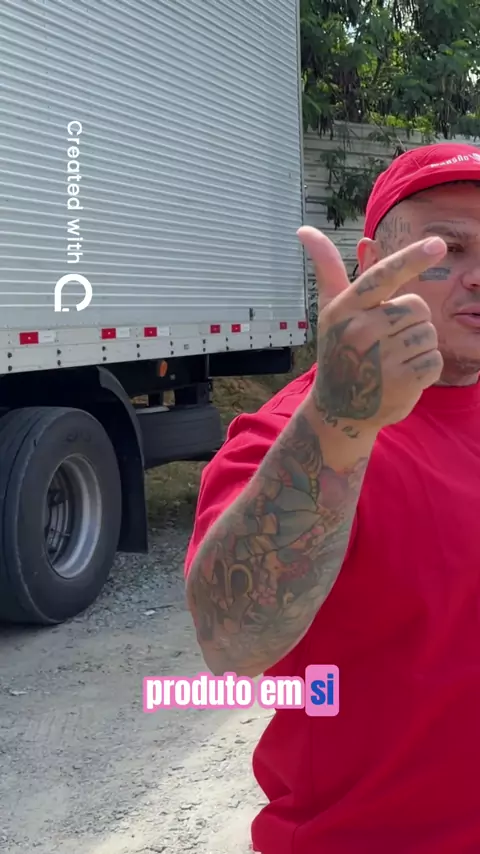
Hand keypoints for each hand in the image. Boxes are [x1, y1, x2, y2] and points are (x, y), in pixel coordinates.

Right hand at [297, 227, 446, 432]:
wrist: (338, 410)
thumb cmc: (338, 351)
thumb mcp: (331, 310)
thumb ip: (328, 268)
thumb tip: (304, 230)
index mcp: (346, 308)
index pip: (382, 277)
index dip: (411, 259)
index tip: (437, 245)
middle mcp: (361, 331)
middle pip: (417, 306)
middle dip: (410, 322)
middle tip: (386, 341)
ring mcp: (381, 359)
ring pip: (429, 333)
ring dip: (419, 346)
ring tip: (392, 360)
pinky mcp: (401, 382)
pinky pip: (434, 360)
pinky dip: (426, 369)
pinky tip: (402, 377)